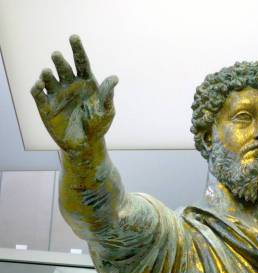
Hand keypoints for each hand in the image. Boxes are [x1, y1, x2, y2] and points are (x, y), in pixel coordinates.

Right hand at [31, 35, 117, 150]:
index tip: (74, 37)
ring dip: (47, 74)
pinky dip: (37, 88)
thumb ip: (107, 95)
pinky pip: (38, 93)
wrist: (85, 145)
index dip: (77, 49)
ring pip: (49, 78)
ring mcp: (57, 94)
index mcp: (86, 82)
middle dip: (59, 61)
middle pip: (63, 67)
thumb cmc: (98, 126)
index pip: (81, 62)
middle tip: (57, 55)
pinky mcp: (45, 106)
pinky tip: (39, 85)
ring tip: (47, 73)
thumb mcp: (107, 111)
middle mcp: (70, 85)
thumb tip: (114, 78)